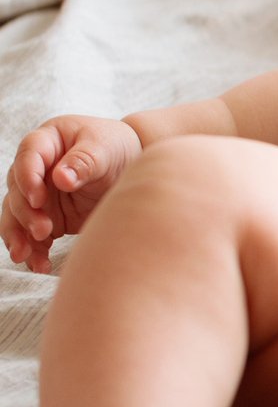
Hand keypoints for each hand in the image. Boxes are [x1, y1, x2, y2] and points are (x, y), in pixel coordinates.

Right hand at [2, 115, 141, 272]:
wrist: (132, 168)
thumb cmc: (117, 147)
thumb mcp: (106, 147)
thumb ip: (85, 160)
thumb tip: (60, 179)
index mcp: (47, 141)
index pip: (28, 156)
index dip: (29, 177)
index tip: (39, 198)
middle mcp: (36, 168)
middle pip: (18, 191)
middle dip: (26, 213)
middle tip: (43, 230)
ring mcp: (39, 194)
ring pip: (17, 216)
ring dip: (20, 236)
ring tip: (28, 256)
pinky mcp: (47, 216)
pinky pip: (31, 235)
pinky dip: (33, 251)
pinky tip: (38, 265)